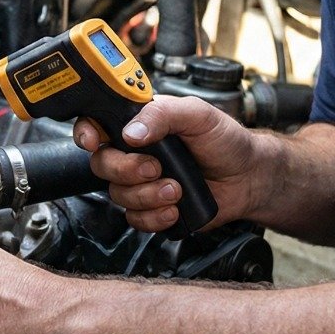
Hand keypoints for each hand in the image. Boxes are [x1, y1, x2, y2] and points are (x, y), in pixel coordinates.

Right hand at [73, 94, 263, 232]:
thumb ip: (164, 114)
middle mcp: (135, 152)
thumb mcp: (198, 114)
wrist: (248, 178)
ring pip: (117, 195)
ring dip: (147, 195)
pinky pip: (134, 219)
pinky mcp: (152, 208)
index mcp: (140, 123)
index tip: (94, 141)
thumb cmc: (225, 141)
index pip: (97, 123)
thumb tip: (132, 131)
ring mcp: (141, 181)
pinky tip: (176, 208)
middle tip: (156, 167)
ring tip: (177, 188)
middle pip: (102, 164)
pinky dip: (155, 217)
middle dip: (126, 170)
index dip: (86, 132)